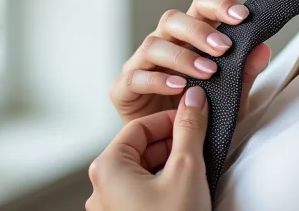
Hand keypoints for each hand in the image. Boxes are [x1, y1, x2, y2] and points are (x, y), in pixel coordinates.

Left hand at [86, 87, 211, 210]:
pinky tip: (184, 190)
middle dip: (172, 143)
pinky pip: (142, 191)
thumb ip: (190, 128)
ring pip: (143, 170)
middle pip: (140, 147)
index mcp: (107, 168)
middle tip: (197, 144)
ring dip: (169, 164)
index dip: (170, 120)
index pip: (139, 126)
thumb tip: (194, 99)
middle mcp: (101, 187)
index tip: (192, 121)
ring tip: (194, 172)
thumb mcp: (187, 169)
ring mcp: (110, 206)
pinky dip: (163, 185)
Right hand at [110, 0, 271, 124]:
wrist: (174, 152)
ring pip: (153, 44)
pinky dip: (158, 80)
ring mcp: (140, 65)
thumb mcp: (232, 98)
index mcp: (189, 38)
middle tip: (224, 49)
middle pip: (172, 19)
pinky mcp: (123, 89)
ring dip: (182, 56)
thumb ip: (245, 74)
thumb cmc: (200, 118)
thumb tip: (263, 48)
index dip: (219, 5)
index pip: (200, 7)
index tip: (242, 17)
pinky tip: (179, 88)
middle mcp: (163, 44)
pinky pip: (135, 77)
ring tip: (207, 72)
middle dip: (200, 31)